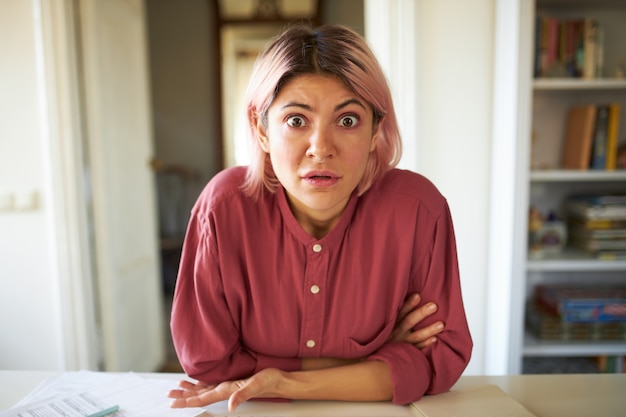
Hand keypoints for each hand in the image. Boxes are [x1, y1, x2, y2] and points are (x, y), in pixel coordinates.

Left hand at [168, 368, 283, 411]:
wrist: (280, 380)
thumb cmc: (270, 381)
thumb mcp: (256, 386)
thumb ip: (242, 396)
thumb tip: (231, 407)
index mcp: (227, 391)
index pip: (202, 398)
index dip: (187, 401)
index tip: (173, 403)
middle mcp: (225, 390)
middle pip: (199, 395)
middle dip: (183, 396)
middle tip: (169, 395)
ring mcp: (228, 386)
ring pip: (204, 390)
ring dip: (191, 389)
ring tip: (178, 387)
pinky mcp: (233, 381)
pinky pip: (213, 383)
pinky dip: (202, 383)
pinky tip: (197, 381)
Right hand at [389, 293, 443, 348]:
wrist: (379, 353)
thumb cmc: (385, 331)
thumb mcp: (386, 320)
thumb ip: (396, 310)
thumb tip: (413, 295)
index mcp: (391, 321)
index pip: (400, 311)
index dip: (408, 304)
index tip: (418, 296)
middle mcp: (396, 331)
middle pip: (409, 321)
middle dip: (421, 313)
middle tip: (434, 306)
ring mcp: (401, 342)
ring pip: (416, 335)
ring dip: (429, 330)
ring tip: (441, 325)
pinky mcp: (406, 351)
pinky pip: (417, 348)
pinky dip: (426, 343)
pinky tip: (435, 339)